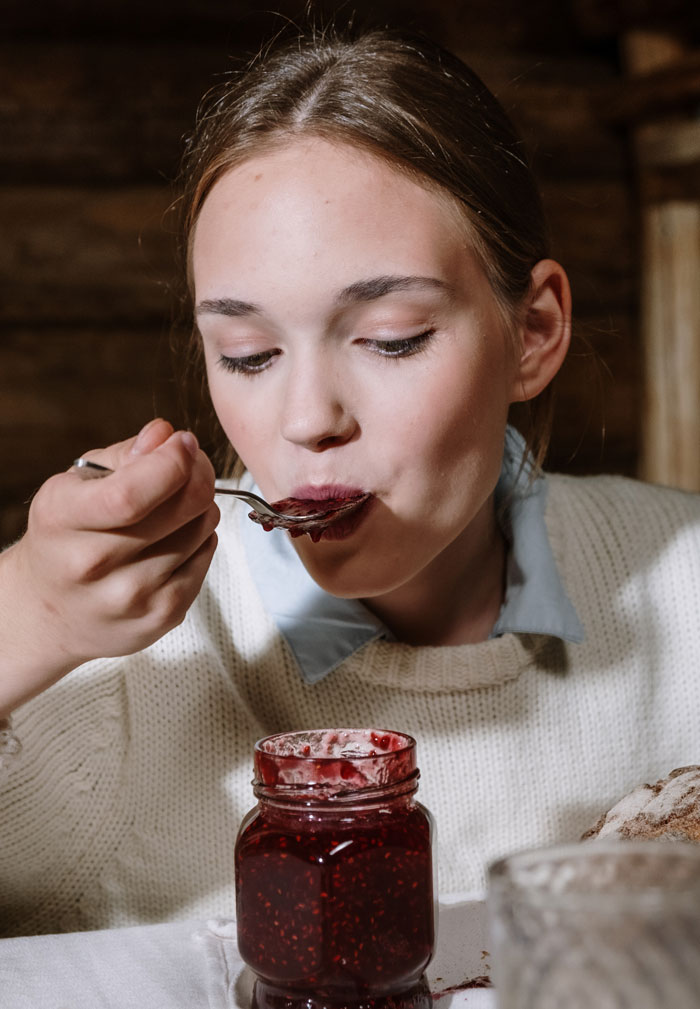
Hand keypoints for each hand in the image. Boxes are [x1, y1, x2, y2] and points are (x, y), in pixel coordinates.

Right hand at [0, 419, 218, 714]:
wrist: (50, 612)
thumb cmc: (66, 538)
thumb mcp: (76, 485)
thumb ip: (124, 455)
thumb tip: (166, 435)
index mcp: (63, 519)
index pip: (132, 494)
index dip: (173, 460)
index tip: (182, 443)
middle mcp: (93, 564)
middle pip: (184, 507)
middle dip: (198, 473)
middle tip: (190, 465)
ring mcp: (131, 596)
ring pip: (204, 528)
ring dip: (200, 507)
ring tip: (174, 507)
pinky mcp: (162, 616)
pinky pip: (207, 556)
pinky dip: (200, 538)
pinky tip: (174, 538)